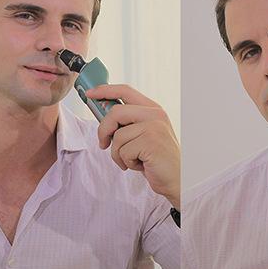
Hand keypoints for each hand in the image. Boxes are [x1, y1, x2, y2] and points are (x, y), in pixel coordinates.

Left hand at [86, 85, 180, 208]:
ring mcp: (154, 128)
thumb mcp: (143, 134)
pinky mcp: (151, 143)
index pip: (125, 90)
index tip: (90, 94)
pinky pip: (123, 151)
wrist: (177, 178)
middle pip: (116, 112)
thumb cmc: (156, 158)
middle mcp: (155, 115)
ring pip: (118, 136)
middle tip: (104, 143)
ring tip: (132, 160)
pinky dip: (126, 163)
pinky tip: (140, 165)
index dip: (105, 90)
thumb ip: (128, 122)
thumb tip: (101, 112)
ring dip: (118, 154)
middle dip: (103, 130)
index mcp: (153, 109)